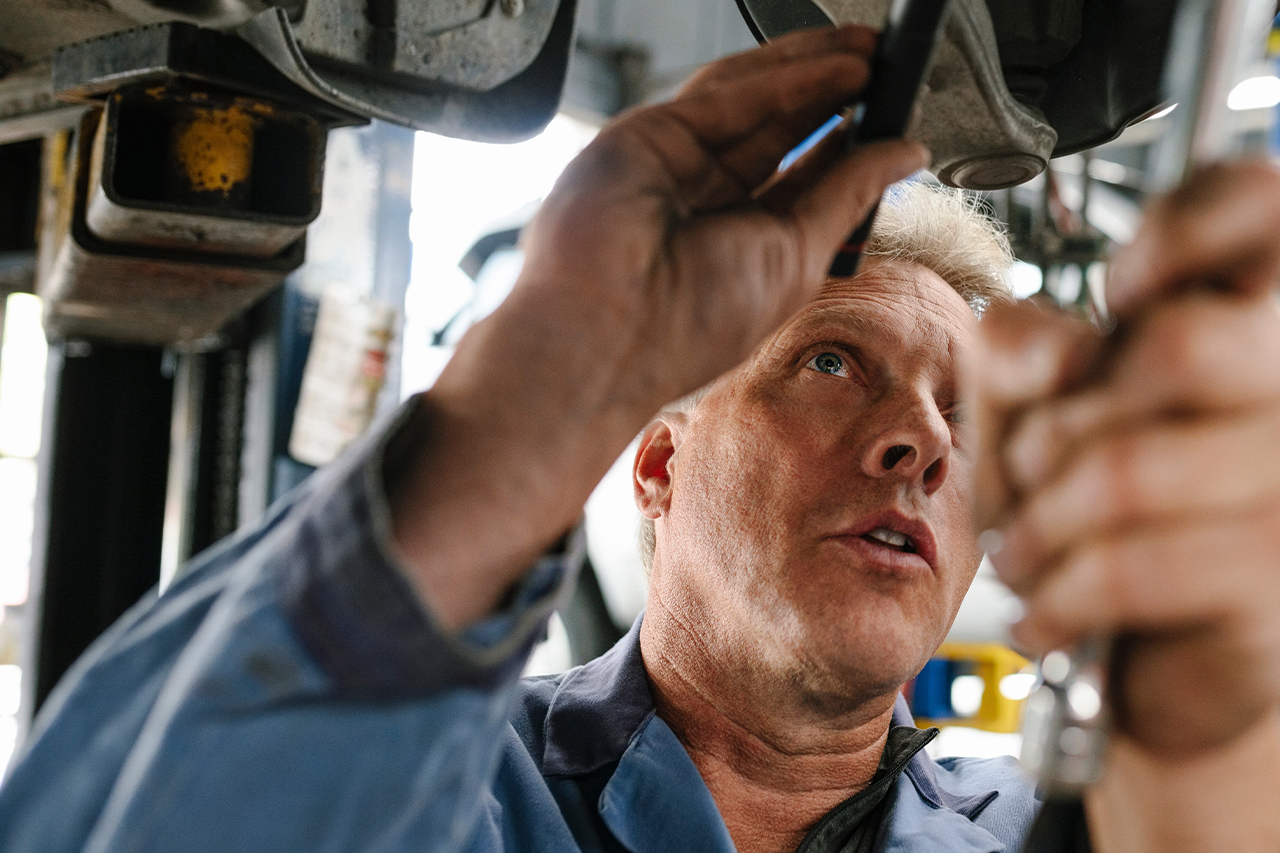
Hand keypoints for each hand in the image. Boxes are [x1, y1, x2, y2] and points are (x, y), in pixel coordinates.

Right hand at [393, 27, 927, 628]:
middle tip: (882, 69)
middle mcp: (700, 204)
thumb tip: (903, 154)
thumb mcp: (797, 258)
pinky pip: (725, 98)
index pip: (795, 179)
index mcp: (734, 246)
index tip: (888, 121)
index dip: (842, 145)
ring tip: (868, 55)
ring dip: (810, 74)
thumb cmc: (687, 327)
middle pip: (774, 131)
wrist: (607, 336)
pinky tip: (836, 69)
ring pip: (748, 102)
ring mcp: (670, 168)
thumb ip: (847, 194)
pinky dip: (785, 80)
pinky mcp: (645, 137)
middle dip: (829, 98)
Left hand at [970, 161, 1279, 755]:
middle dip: (1056, 424)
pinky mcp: (1274, 576)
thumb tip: (1055, 352)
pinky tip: (1046, 609)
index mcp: (1258, 323)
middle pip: (1174, 348)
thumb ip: (1021, 354)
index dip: (1178, 233)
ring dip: (1038, 522)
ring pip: (1128, 468)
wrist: (1167, 665)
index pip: (1263, 201)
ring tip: (1025, 551)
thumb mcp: (1038, 415)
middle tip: (1036, 467)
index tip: (1121, 290)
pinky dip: (1055, 596)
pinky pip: (1130, 568)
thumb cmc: (1103, 519)